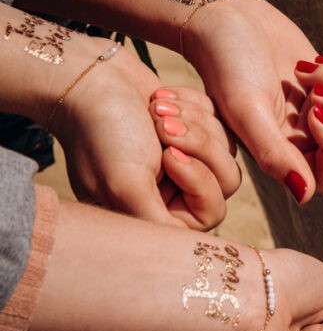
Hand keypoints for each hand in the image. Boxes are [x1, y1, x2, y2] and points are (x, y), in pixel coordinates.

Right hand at [53, 39, 233, 227]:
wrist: (87, 77)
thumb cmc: (102, 131)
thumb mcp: (128, 186)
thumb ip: (159, 224)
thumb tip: (185, 253)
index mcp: (154, 214)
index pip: (209, 215)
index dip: (198, 183)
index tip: (168, 156)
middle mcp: (171, 191)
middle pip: (226, 181)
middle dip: (199, 146)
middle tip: (163, 125)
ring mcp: (185, 158)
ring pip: (227, 150)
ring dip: (196, 123)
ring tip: (157, 108)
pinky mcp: (193, 129)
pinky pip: (222, 123)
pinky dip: (195, 106)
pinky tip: (161, 97)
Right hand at [183, 0, 322, 201]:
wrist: (229, 19)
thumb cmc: (227, 63)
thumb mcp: (245, 108)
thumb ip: (272, 154)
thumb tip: (304, 195)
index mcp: (284, 158)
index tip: (313, 112)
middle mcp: (308, 143)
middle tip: (317, 89)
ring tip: (307, 70)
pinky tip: (318, 60)